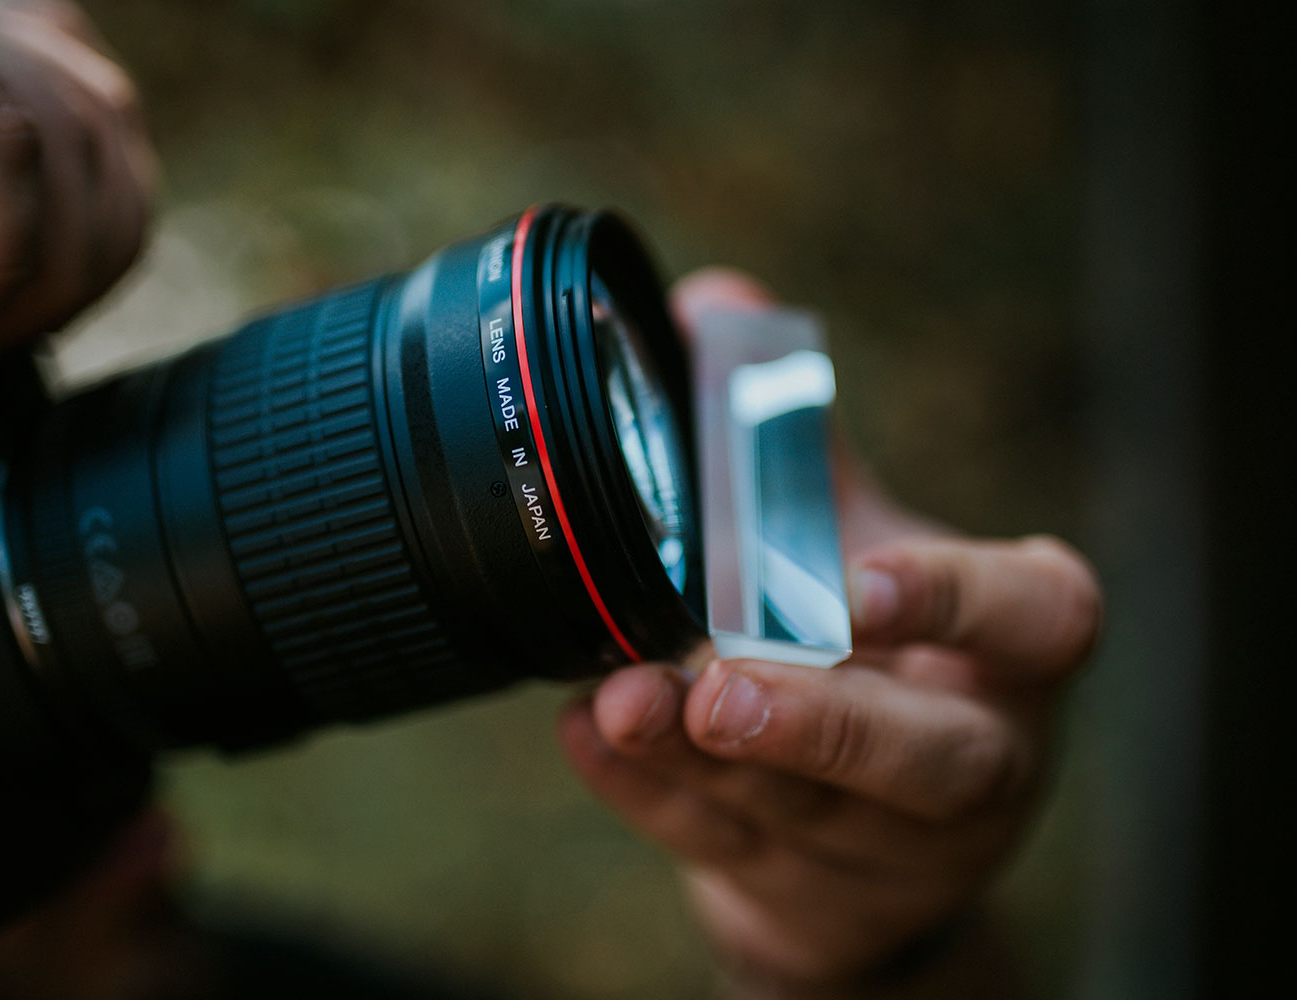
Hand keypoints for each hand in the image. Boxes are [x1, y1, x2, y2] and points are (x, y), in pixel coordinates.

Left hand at [558, 270, 1101, 991]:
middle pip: (925, 759)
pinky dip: (650, 791)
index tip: (863, 577)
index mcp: (1012, 652)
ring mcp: (891, 845)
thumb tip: (716, 306)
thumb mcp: (858, 543)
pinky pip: (723, 846)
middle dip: (822, 723)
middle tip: (721, 684)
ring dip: (703, 758)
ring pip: (809, 814)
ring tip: (621, 699)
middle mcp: (970, 755)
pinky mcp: (811, 896)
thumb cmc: (874, 653)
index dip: (960, 601)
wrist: (860, 824)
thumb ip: (795, 437)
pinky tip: (587, 732)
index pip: (1040, 622)